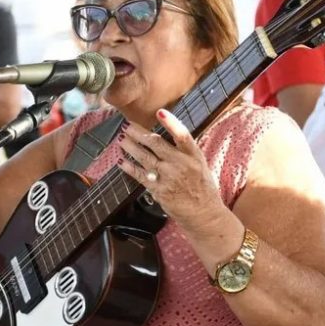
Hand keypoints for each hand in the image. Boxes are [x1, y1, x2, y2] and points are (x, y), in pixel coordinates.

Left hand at [117, 109, 223, 228]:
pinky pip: (141, 176)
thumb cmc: (202, 186)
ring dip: (130, 147)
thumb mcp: (199, 163)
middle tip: (126, 125)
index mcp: (193, 155)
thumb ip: (185, 150)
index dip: (171, 123)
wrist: (203, 213)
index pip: (182, 135)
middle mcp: (181, 164)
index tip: (160, 112)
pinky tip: (122, 161)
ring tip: (121, 139)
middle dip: (138, 133)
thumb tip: (169, 132)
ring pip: (145, 157)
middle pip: (156, 144)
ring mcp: (169, 177)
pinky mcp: (159, 190)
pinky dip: (130, 168)